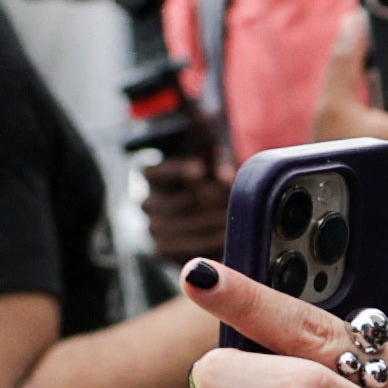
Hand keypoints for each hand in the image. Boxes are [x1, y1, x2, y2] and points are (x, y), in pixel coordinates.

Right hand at [133, 127, 230, 280]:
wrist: (218, 216)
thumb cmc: (216, 177)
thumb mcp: (214, 154)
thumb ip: (210, 141)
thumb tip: (212, 136)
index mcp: (155, 176)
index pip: (153, 171)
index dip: (177, 170)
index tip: (201, 169)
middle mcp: (149, 202)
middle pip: (173, 202)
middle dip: (207, 199)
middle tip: (232, 196)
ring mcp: (156, 228)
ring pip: (181, 227)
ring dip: (212, 222)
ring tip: (237, 216)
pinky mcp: (165, 251)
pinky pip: (184, 251)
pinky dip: (207, 244)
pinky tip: (228, 238)